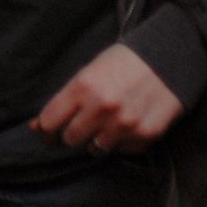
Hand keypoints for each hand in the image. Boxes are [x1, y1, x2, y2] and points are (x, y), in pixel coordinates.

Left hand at [31, 43, 182, 154]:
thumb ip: (66, 99)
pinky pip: (122, 150)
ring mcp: (124, 123)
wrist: (170, 56)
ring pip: (95, 149)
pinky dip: (122, 141)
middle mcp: (102, 107)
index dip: (45, 129)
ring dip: (97, 139)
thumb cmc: (125, 61)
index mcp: (83, 86)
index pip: (49, 122)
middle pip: (71, 139)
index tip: (47, 132)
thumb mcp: (90, 70)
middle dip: (73, 133)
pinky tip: (128, 123)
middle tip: (82, 124)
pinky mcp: (145, 134)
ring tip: (108, 122)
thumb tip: (36, 126)